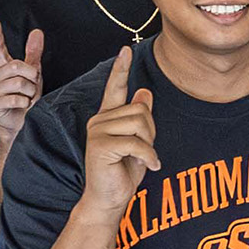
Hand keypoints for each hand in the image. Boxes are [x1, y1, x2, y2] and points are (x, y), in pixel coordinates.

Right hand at [0, 20, 44, 144]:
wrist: (24, 121)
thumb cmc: (26, 97)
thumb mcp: (33, 74)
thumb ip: (33, 53)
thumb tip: (37, 32)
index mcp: (2, 67)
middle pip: (16, 66)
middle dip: (31, 77)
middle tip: (32, 87)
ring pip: (18, 82)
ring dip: (29, 91)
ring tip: (27, 98)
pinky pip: (14, 98)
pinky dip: (24, 103)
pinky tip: (22, 106)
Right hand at [82, 47, 160, 207]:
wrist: (109, 198)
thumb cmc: (123, 172)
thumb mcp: (138, 142)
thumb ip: (139, 118)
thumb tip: (144, 91)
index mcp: (107, 117)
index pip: (114, 88)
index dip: (120, 69)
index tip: (125, 50)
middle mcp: (99, 120)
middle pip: (140, 110)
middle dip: (150, 131)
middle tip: (143, 151)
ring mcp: (98, 131)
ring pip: (140, 123)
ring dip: (149, 144)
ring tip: (142, 158)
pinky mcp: (101, 145)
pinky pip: (136, 143)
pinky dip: (149, 156)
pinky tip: (149, 165)